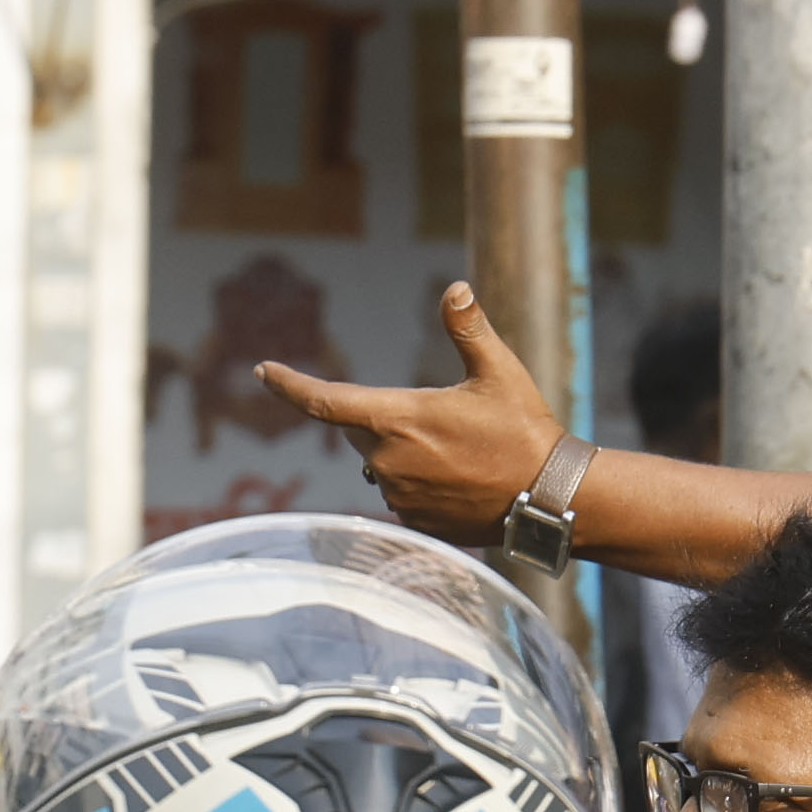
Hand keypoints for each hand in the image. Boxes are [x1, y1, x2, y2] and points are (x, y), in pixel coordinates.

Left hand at [255, 282, 568, 544]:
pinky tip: (459, 480)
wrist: (548, 499)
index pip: (323, 401)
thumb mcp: (499, 372)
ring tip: (459, 452)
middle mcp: (388, 461)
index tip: (263, 371)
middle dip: (385, 420)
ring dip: (403, 455)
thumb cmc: (524, 430)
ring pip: (381, 466)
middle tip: (440, 418)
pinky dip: (419, 484)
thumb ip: (468, 330)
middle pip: (360, 433)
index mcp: (397, 419)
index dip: (288, 386)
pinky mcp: (414, 523)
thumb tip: (455, 288)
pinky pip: (401, 496)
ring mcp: (399, 497)